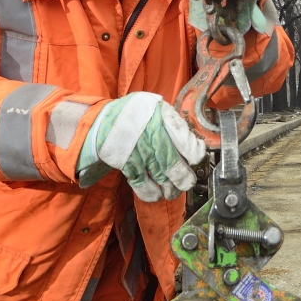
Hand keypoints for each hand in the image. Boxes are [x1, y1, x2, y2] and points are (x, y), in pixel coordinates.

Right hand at [76, 92, 206, 200]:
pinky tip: (157, 195)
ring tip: (174, 191)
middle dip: (185, 178)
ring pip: (162, 178)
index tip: (196, 158)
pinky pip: (143, 186)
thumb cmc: (134, 113)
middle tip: (189, 182)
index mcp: (163, 121)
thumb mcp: (155, 105)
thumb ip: (173, 120)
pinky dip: (151, 194)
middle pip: (174, 165)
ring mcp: (141, 156)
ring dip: (171, 189)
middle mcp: (154, 140)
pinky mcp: (129, 167)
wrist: (104, 121)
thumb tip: (191, 140)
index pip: (186, 142)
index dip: (195, 153)